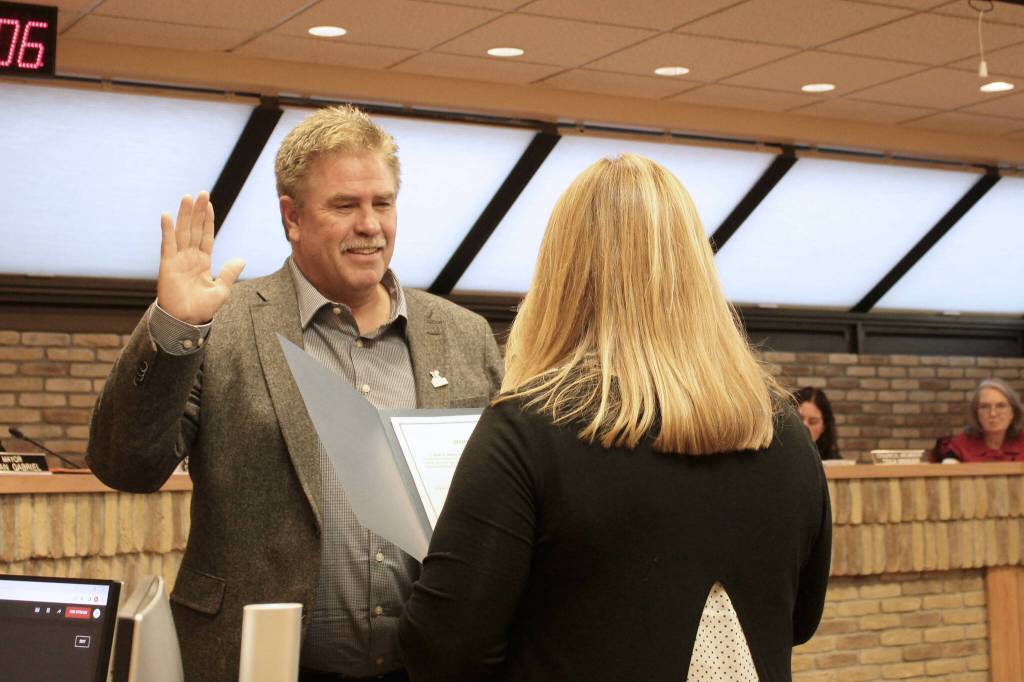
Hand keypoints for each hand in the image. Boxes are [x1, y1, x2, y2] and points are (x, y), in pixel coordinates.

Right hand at [156, 192, 244, 323]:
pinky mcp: (167, 265)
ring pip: (182, 232)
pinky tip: (167, 215)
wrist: (186, 321)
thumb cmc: (202, 308)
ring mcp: (178, 259)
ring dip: (184, 215)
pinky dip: (167, 230)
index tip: (209, 204)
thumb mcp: (221, 289)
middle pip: (194, 229)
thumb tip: (241, 259)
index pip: (206, 236)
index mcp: (202, 261)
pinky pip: (167, 244)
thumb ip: (229, 273)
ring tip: (187, 198)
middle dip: (197, 211)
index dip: (207, 220)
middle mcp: (189, 257)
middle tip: (201, 192)